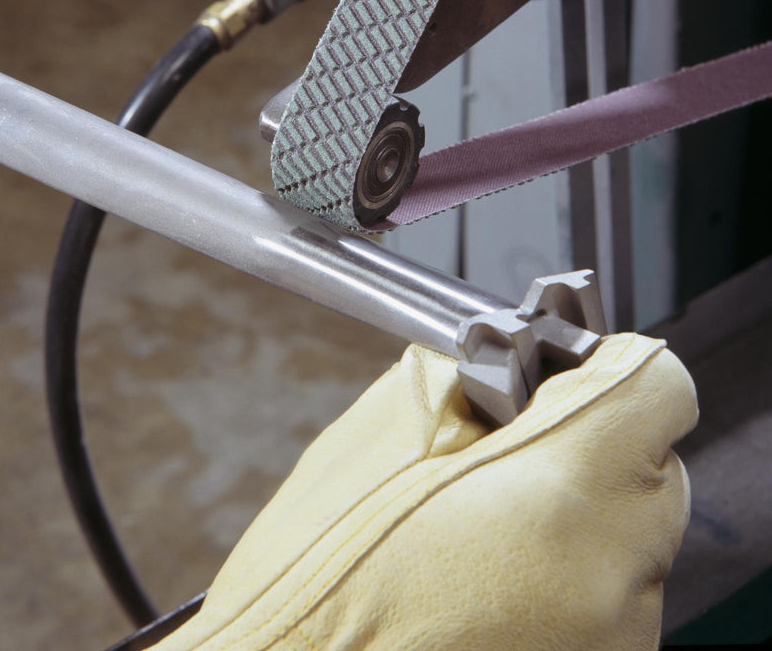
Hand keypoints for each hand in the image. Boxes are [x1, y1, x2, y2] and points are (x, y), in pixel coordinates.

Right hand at [152, 333, 696, 650]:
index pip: (656, 386)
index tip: (561, 377)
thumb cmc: (321, 578)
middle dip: (582, 441)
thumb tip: (521, 356)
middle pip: (649, 460)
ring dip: (574, 510)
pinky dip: (566, 569)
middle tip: (498, 453)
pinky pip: (612, 590)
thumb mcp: (380, 434)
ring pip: (629, 529)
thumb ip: (470, 376)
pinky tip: (491, 575)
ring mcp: (617, 640)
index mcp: (562, 492)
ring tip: (481, 525)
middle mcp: (613, 576)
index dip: (604, 368)